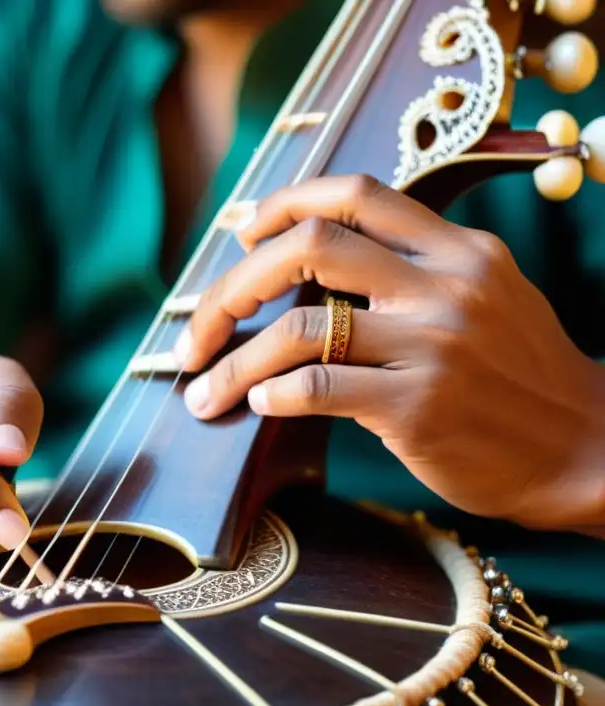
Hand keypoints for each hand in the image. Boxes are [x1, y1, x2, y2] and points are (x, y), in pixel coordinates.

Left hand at [177, 175, 604, 530]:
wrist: (587, 452)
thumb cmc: (520, 379)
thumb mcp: (488, 297)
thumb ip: (415, 272)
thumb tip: (314, 273)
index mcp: (458, 250)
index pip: (357, 194)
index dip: (286, 203)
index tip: (244, 232)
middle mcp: (445, 286)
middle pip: (310, 248)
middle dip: (234, 285)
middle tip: (198, 327)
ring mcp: (433, 346)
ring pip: (297, 329)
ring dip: (232, 362)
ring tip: (201, 392)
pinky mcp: (418, 408)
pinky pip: (316, 388)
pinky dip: (271, 395)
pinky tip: (259, 406)